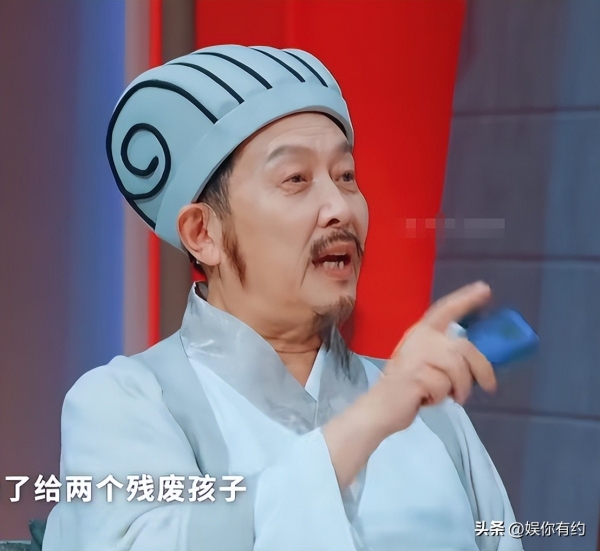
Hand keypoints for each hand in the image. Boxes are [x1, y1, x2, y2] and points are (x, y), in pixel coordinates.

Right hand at [323, 281, 495, 488]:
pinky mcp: (415, 375)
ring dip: (461, 388)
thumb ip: (445, 354)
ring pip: (458, 369)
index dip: (465, 299)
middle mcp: (419, 339)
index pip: (445, 309)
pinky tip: (428, 399)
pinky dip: (442, 398)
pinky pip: (444, 387)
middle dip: (482, 368)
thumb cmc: (408, 385)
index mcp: (421, 332)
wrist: (381, 406)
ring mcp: (416, 356)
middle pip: (464, 347)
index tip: (485, 289)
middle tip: (490, 386)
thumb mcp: (426, 362)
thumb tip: (478, 359)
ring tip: (453, 397)